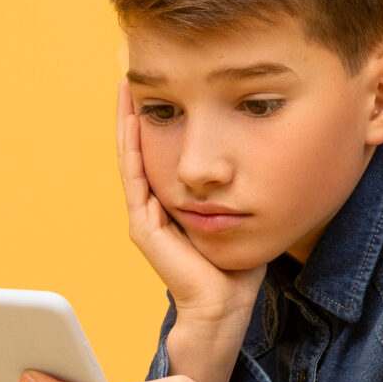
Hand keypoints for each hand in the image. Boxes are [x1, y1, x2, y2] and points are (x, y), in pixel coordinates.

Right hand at [116, 82, 268, 332]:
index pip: (157, 153)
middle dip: (135, 112)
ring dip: (128, 122)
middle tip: (131, 76)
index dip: (156, 121)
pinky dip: (133, 148)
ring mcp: (144, 216)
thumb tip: (256, 161)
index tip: (159, 88)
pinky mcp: (143, 226)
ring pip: (131, 158)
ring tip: (127, 88)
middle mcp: (152, 207)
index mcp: (170, 205)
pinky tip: (134, 121)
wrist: (223, 305)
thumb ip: (236, 191)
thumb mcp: (238, 215)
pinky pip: (136, 178)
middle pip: (138, 149)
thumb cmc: (236, 268)